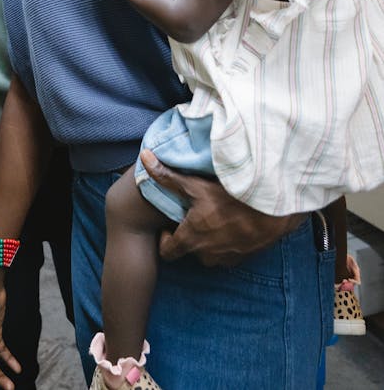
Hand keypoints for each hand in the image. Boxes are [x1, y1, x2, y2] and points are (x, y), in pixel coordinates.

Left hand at [140, 149, 302, 267]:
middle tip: (194, 215)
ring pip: (210, 253)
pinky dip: (228, 242)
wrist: (271, 211)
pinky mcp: (244, 258)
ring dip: (210, 240)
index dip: (165, 240)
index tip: (169, 226)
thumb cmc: (230, 197)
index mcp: (191, 239)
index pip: (167, 252)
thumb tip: (144, 158)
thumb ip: (167, 176)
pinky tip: (234, 222)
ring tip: (215, 218)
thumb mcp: (196, 185)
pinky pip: (229, 253)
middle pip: (189, 251)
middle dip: (190, 236)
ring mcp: (226, 258)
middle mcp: (206, 254)